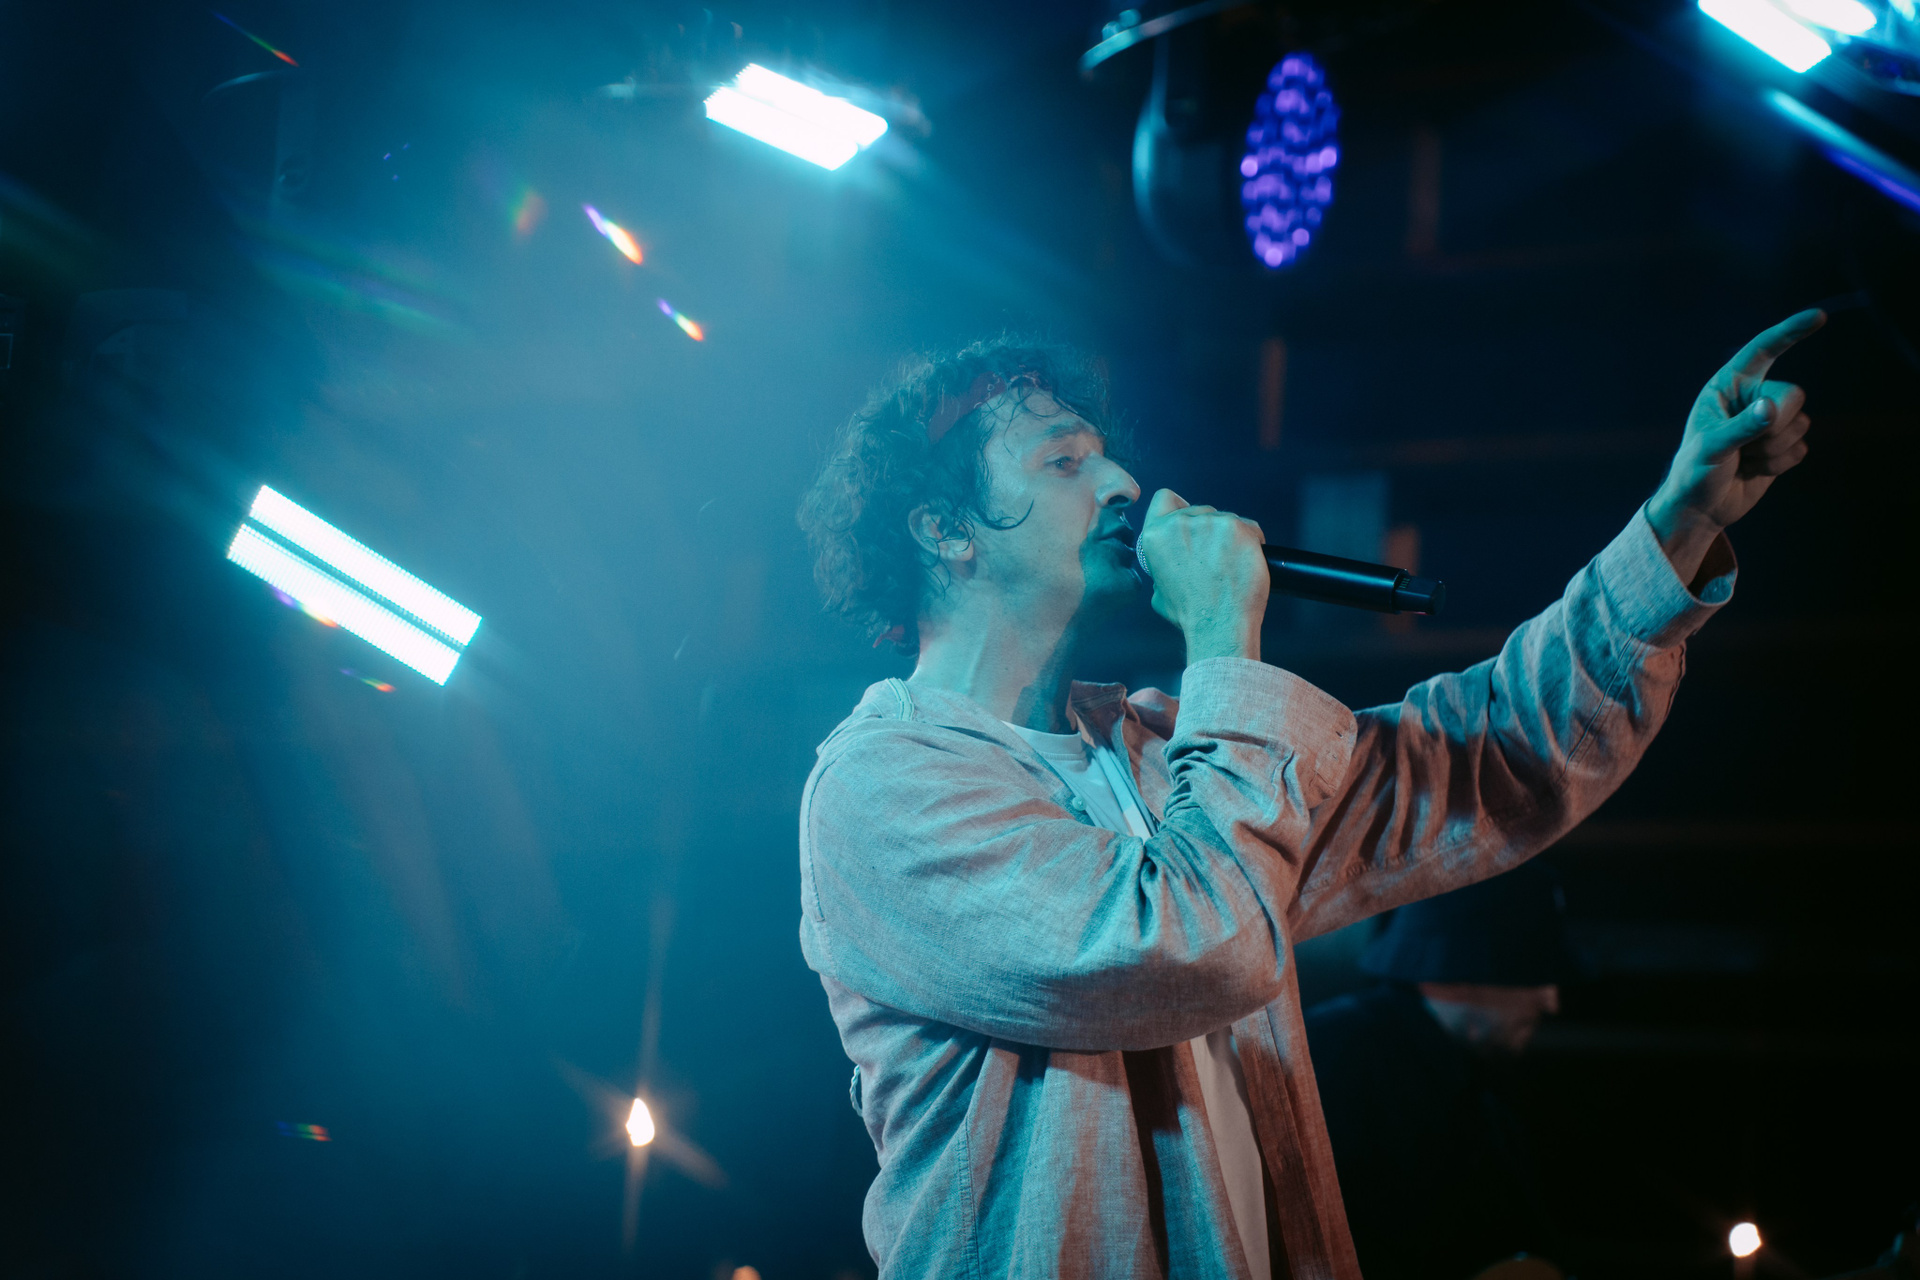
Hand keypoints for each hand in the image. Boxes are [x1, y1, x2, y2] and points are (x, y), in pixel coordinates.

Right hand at [1137, 488, 1268, 662]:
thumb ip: (1162, 567)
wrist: (1219, 624)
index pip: (1164, 499)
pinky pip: (1250, 527)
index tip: (1190, 521)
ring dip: (1231, 537)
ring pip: (1225, 518)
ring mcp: (1211, 523)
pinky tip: (1247, 562)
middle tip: (1214, 558)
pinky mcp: (1238, 527)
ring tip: (1232, 565)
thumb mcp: (1159, 591)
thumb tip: (1173, 564)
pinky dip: (1252, 542)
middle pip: (1199, 510)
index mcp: (1155, 536)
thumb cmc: (1191, 614)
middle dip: (1208, 530)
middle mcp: (1180, 523)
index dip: (1177, 508)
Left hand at [1647, 309, 1825, 584]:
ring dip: (1773, 449)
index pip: (1762, 351)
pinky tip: (1755, 470)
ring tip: (1743, 459)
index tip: (1818, 317)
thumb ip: (1741, 427)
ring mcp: (1769, 422)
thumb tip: (1772, 409)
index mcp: (1727, 387)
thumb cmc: (1694, 472)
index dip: (1789, 332)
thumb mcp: (1711, 448)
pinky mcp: (1781, 446)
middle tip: (1745, 447)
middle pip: (1793, 395)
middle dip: (1776, 424)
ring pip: (1800, 423)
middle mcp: (1751, 399)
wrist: (1700, 508)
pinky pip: (1801, 448)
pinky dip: (1780, 464)